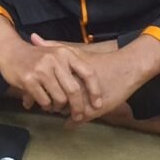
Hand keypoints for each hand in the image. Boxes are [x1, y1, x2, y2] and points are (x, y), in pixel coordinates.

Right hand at [0, 15, 102, 121]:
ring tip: (55, 107)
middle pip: (74, 90)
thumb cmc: (35, 55)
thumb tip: (90, 90)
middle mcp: (55, 60)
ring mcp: (41, 70)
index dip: (95, 90)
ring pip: (59, 98)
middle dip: (78, 107)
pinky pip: (44, 101)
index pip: (88, 73)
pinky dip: (46, 106)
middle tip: (78, 116)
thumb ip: (72, 67)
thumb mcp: (55, 54)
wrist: (9, 50)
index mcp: (65, 54)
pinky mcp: (29, 80)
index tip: (98, 104)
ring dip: (58, 107)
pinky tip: (43, 104)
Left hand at [30, 33, 159, 124]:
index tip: (33, 89)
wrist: (126, 69)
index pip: (43, 85)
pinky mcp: (94, 111)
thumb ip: (53, 46)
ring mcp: (83, 101)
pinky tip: (68, 121)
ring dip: (59, 111)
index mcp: (66, 74)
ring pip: (63, 111)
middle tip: (38, 102)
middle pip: (51, 100)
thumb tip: (33, 37)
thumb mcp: (75, 52)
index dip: (37, 88)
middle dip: (45, 102)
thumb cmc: (99, 60)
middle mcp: (73, 88)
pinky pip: (76, 120)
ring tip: (56, 107)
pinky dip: (71, 121)